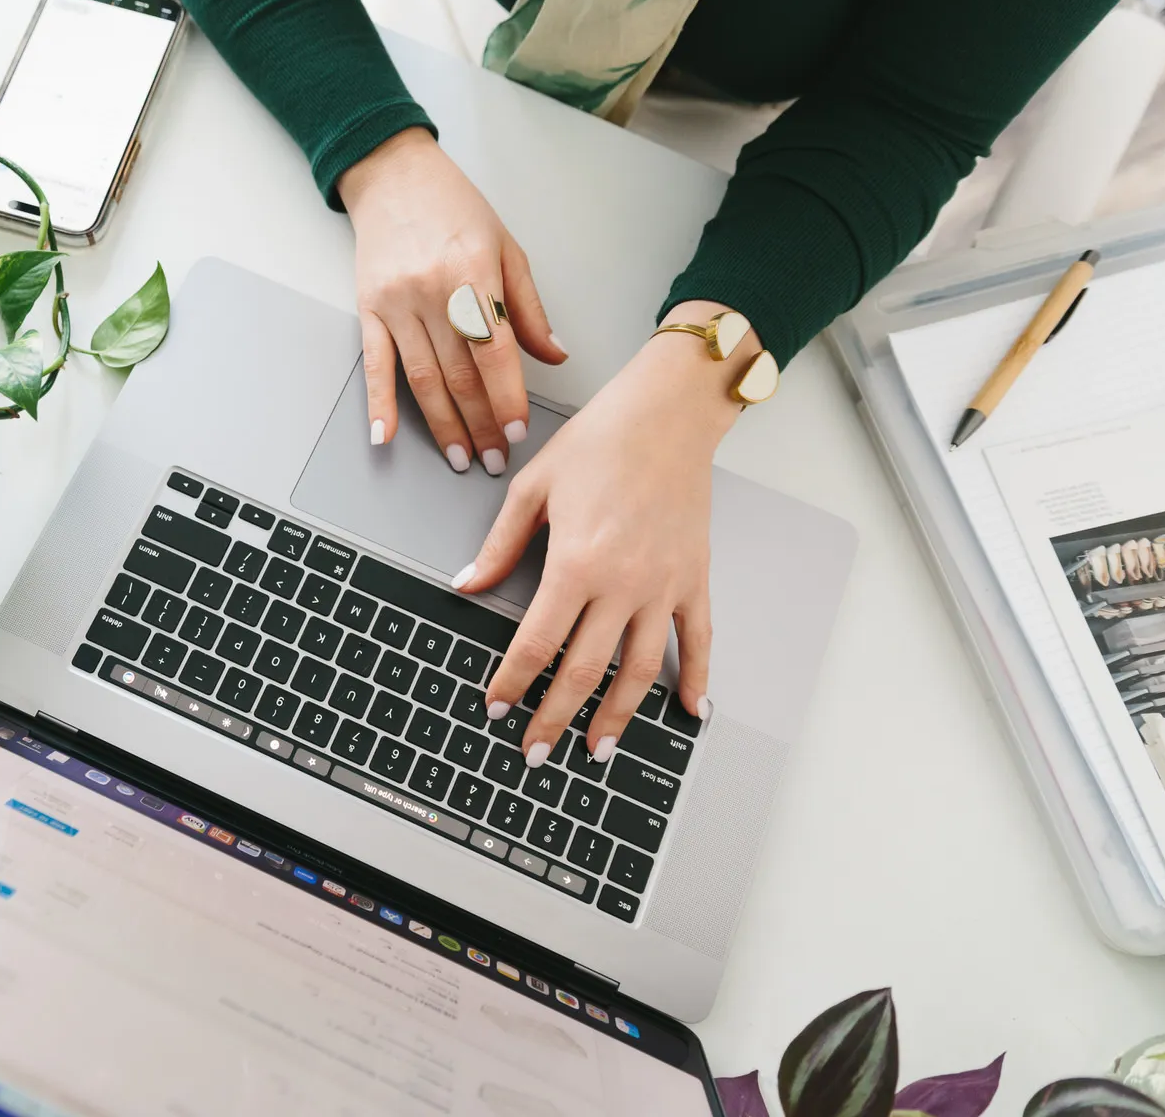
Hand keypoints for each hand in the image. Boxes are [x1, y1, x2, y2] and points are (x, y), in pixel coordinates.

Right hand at [337, 128, 566, 474]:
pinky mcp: (367, 308)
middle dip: (480, 423)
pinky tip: (386, 435)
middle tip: (494, 459)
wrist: (393, 175)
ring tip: (459, 457)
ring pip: (422, 378)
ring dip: (442, 425)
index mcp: (473, 272)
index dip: (506, 397)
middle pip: (459, 374)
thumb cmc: (454, 207)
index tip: (516, 432)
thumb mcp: (507, 247)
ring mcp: (395, 301)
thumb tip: (554, 355)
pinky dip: (379, 404)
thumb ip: (528, 307)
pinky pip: (374, 364)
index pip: (493, 351)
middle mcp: (431, 289)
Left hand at [452, 302, 753, 764]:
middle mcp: (623, 583)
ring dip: (618, 717)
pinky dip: (695, 680)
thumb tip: (466, 584)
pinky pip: (697, 641)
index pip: (536, 643)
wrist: (668, 414)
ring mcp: (664, 586)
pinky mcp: (694, 579)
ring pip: (639, 670)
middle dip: (555, 717)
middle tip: (536, 751)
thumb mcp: (533, 488)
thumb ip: (500, 545)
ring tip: (598, 750)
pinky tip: (689, 713)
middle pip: (583, 670)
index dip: (513, 682)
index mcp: (576, 563)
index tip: (497, 707)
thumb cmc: (601, 442)